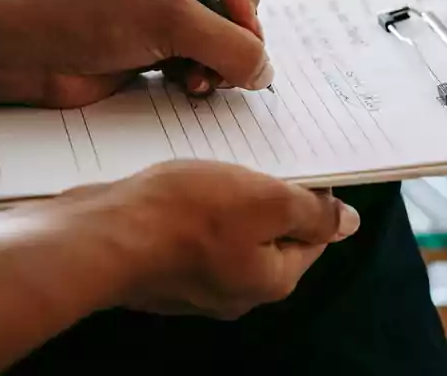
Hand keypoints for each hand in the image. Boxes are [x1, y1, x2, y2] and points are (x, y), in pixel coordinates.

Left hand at [0, 0, 274, 106]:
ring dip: (219, 63)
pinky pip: (208, 61)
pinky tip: (183, 86)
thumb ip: (230, 44)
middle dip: (234, 38)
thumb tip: (265, 72)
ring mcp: (172, 8)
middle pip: (247, 4)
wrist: (21, 53)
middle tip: (214, 61)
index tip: (233, 19)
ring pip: (230, 38)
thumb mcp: (169, 20)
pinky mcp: (161, 45)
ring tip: (195, 80)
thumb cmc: (82, 13)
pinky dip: (203, 77)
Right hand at [0, 161, 360, 372]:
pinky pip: (189, 231)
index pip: (313, 236)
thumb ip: (312, 212)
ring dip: (227, 195)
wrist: (98, 236)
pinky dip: (191, 205)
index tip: (302, 162)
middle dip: (266, 193)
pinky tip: (179, 180)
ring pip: (227, 229)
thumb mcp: (266, 201)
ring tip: (215, 162)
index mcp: (270, 280)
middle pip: (269, 233)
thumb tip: (347, 224)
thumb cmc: (182, 217)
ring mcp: (193, 283)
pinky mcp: (159, 267)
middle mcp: (235, 290)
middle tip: (256, 155)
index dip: (313, 195)